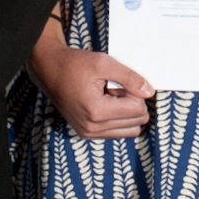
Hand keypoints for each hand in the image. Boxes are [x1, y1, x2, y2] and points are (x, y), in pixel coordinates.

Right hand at [34, 44, 153, 139]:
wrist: (49, 70)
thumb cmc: (74, 65)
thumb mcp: (104, 63)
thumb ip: (130, 77)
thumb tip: (149, 92)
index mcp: (97, 112)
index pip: (138, 109)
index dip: (135, 92)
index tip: (119, 82)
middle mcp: (92, 128)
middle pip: (137, 122)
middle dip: (131, 103)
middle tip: (114, 88)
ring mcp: (89, 133)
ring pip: (130, 130)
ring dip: (126, 112)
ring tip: (109, 97)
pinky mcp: (87, 134)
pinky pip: (117, 132)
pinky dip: (118, 119)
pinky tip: (105, 104)